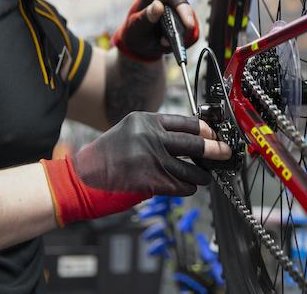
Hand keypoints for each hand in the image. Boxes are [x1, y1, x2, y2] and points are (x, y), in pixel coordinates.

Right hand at [41, 112, 229, 225]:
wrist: (82, 177)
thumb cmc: (107, 156)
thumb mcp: (130, 131)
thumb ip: (156, 133)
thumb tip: (189, 140)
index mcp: (146, 120)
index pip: (186, 122)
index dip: (205, 130)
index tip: (215, 135)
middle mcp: (150, 136)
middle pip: (194, 143)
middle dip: (214, 150)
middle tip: (225, 152)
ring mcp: (151, 159)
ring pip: (191, 169)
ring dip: (202, 175)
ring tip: (205, 176)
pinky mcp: (150, 180)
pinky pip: (180, 186)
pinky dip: (188, 188)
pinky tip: (188, 187)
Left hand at [112, 0, 198, 60]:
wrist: (138, 43)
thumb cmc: (134, 32)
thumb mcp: (136, 26)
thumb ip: (146, 16)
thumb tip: (158, 5)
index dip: (183, 9)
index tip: (189, 25)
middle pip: (184, 8)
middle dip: (182, 26)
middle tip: (178, 39)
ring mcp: (175, 9)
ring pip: (188, 20)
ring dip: (180, 34)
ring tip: (163, 43)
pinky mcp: (182, 20)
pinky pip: (189, 29)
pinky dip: (182, 38)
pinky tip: (167, 42)